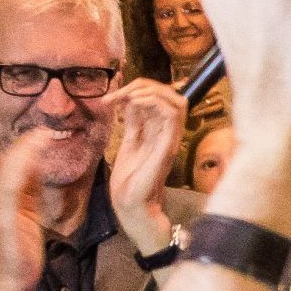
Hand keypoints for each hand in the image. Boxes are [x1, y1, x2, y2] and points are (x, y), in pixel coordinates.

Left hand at [104, 81, 179, 252]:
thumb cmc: (130, 180)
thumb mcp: (130, 142)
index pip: (161, 97)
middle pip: (171, 94)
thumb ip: (134, 123)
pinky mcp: (168, 147)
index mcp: (159, 130)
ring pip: (177, 100)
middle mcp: (169, 133)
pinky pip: (173, 115)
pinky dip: (155, 103)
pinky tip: (135, 105)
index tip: (113, 97)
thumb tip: (130, 100)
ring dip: (150, 92)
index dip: (139, 89)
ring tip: (129, 98)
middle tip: (120, 94)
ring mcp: (170, 139)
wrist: (131, 205)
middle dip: (145, 85)